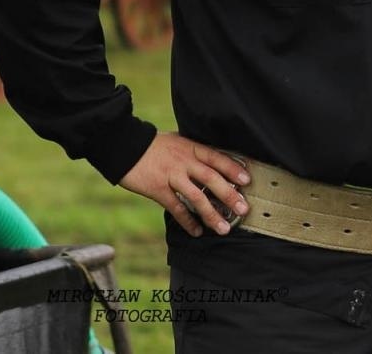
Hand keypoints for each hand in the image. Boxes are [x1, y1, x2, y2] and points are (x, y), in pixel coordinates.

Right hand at [118, 132, 249, 236]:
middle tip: (243, 209)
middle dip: (229, 195)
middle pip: (211, 179)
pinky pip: (176, 208)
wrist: (124, 146)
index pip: (217, 158)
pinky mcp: (157, 189)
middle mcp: (185, 162)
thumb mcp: (178, 141)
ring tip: (223, 228)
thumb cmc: (153, 144)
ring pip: (196, 197)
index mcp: (192, 148)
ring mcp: (171, 176)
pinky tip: (196, 231)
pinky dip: (187, 221)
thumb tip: (212, 159)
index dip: (233, 169)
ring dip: (211, 214)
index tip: (247, 181)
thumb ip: (194, 151)